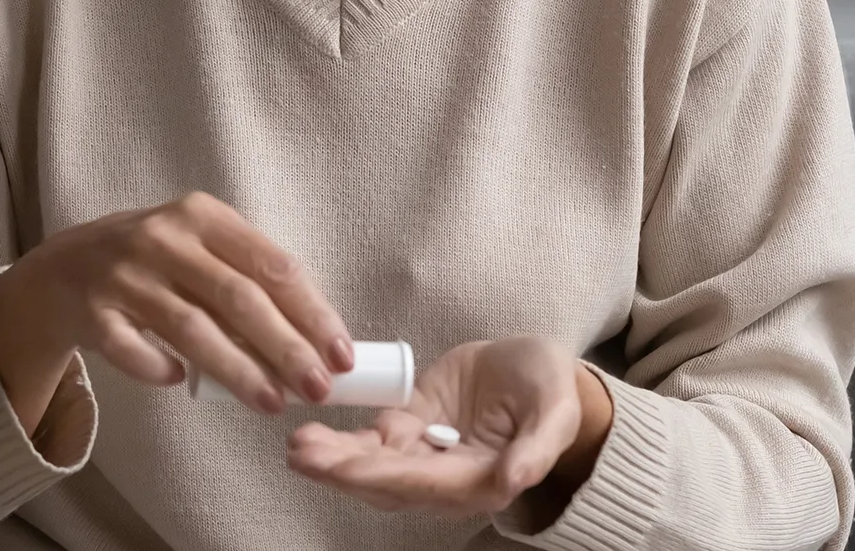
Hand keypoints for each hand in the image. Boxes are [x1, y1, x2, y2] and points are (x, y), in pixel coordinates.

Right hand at [0, 192, 355, 425]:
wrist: (62, 270)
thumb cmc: (153, 262)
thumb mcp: (198, 248)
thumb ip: (247, 279)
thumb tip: (314, 342)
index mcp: (203, 215)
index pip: (272, 264)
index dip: (312, 312)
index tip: (342, 355)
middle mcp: (163, 237)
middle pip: (238, 297)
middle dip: (286, 348)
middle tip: (319, 389)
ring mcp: (123, 274)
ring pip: (191, 328)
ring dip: (238, 370)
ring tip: (273, 403)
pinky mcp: (90, 311)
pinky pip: (132, 350)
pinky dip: (159, 368)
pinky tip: (181, 383)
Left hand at [286, 336, 609, 517]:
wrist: (539, 369)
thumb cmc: (552, 389)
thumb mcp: (555, 410)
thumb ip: (537, 447)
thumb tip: (515, 480)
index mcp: (483, 479)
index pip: (428, 484)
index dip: (386, 476)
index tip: (348, 469)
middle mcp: (447, 477)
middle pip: (389, 482)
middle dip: (345, 471)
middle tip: (304, 454)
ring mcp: (424, 453)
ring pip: (373, 465)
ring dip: (335, 458)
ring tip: (299, 444)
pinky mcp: (410, 426)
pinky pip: (371, 438)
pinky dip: (342, 437)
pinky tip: (312, 430)